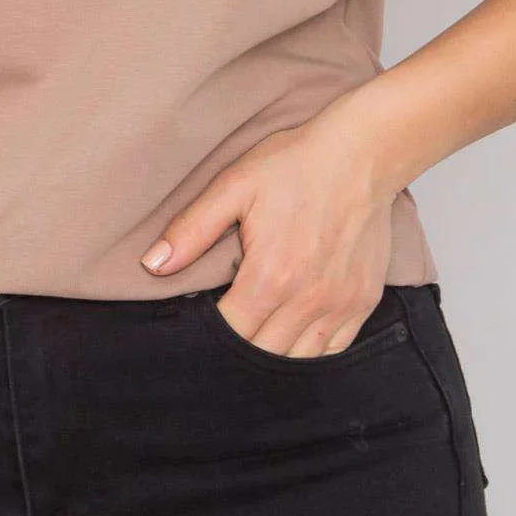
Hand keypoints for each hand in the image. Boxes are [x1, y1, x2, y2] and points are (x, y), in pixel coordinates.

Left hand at [140, 93, 404, 356]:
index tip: (198, 327)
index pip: (231, 334)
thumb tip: (152, 265)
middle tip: (223, 335)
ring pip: (299, 362)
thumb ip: (192, 230)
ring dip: (273, 357)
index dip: (209, 337)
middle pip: (262, 355)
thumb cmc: (295, 165)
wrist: (362, 153)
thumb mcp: (234, 186)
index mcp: (271, 276)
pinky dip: (310, 353)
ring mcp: (340, 304)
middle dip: (237, 352)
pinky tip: (292, 339)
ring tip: (254, 340)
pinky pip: (334, 350)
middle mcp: (308, 299)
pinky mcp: (363, 301)